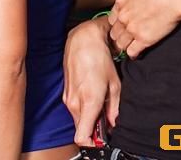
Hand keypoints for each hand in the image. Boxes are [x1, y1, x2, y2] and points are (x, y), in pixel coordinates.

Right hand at [63, 17, 120, 146]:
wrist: (83, 40)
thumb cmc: (99, 57)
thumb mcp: (114, 82)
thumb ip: (114, 106)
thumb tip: (113, 121)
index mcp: (88, 102)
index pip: (82, 137)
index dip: (93, 141)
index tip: (103, 136)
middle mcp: (75, 103)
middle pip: (82, 129)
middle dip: (94, 126)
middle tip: (106, 115)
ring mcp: (68, 98)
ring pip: (79, 118)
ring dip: (89, 115)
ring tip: (100, 100)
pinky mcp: (65, 93)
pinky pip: (75, 108)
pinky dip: (84, 106)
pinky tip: (92, 92)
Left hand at [109, 0, 180, 58]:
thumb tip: (136, 1)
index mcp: (121, 1)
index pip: (111, 19)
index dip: (118, 24)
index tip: (123, 27)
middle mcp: (123, 16)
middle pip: (114, 33)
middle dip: (120, 36)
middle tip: (127, 39)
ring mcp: (132, 28)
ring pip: (120, 44)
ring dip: (126, 46)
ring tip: (132, 46)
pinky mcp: (143, 39)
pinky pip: (132, 52)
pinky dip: (134, 54)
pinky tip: (139, 52)